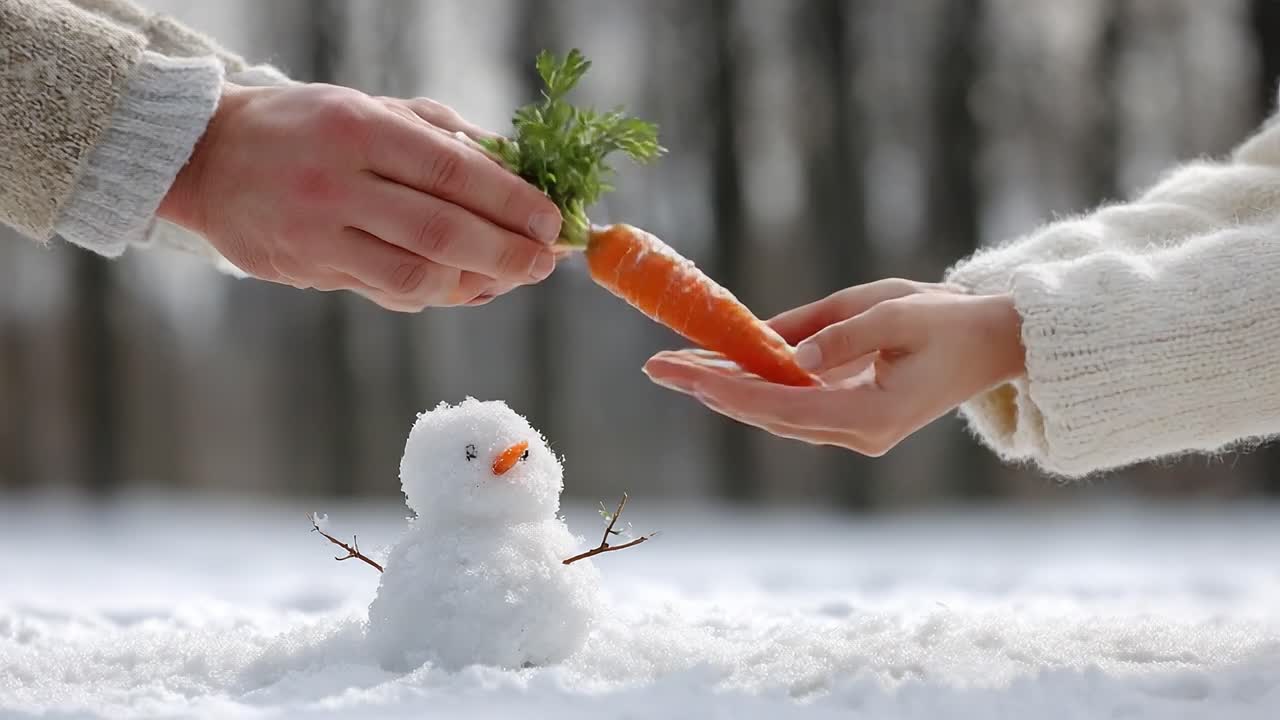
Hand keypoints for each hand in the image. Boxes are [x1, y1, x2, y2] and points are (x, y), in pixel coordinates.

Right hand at [158, 83, 562, 310]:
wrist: (205, 157)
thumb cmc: (305, 126)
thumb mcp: (370, 107)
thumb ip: (442, 136)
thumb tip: (516, 170)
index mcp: (360, 128)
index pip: (452, 170)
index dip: (510, 201)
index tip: (551, 219)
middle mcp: (338, 182)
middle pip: (441, 230)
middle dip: (506, 251)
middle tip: (545, 261)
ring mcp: (319, 232)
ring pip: (414, 274)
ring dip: (475, 282)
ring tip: (510, 276)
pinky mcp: (308, 269)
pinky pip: (386, 291)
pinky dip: (434, 292)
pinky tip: (464, 284)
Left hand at [642, 280, 1026, 455]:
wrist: (992, 344)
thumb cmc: (948, 321)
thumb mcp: (899, 311)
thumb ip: (843, 335)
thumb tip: (784, 354)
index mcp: (876, 416)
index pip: (789, 406)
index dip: (737, 391)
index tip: (691, 376)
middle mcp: (859, 434)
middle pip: (770, 415)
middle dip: (711, 390)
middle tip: (656, 367)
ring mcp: (853, 431)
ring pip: (773, 414)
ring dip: (723, 390)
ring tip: (671, 366)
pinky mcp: (848, 417)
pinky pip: (788, 404)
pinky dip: (750, 386)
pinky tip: (713, 369)